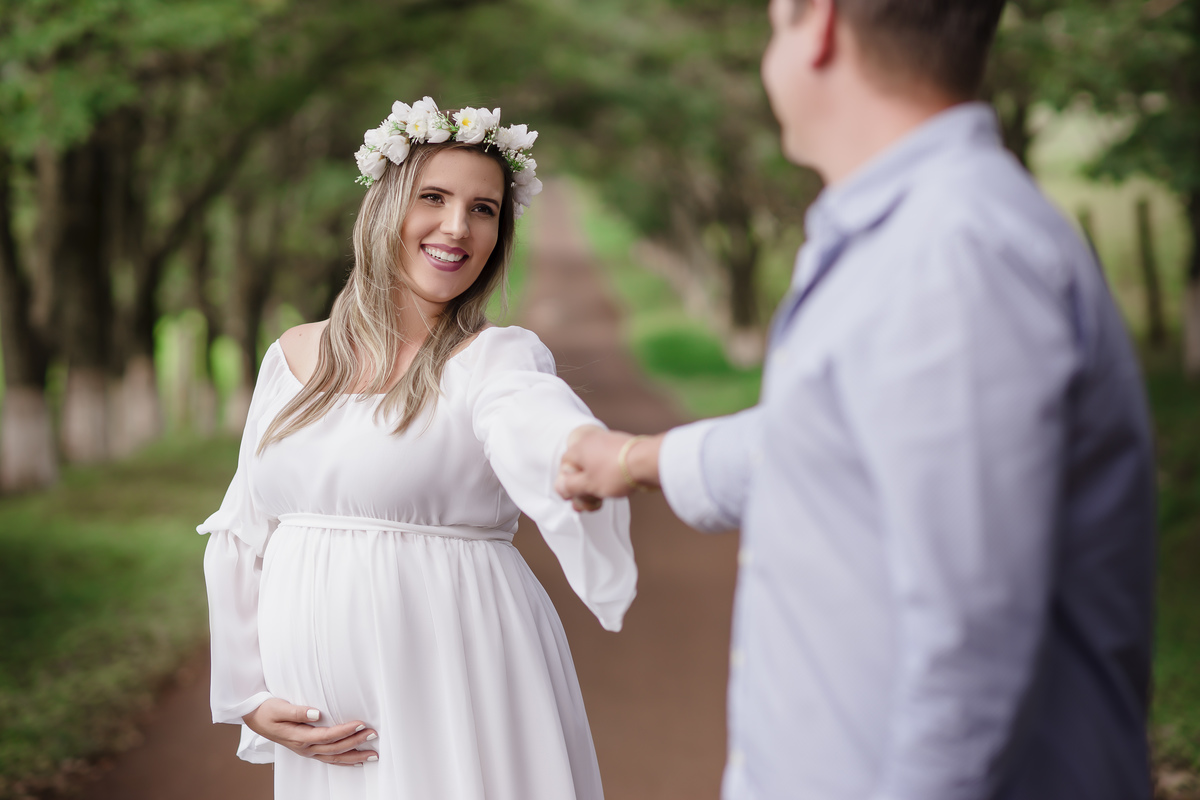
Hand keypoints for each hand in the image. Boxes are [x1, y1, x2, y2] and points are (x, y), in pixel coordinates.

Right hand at [243, 697, 378, 765]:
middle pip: (334, 749)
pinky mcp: (308, 750)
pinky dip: (344, 761)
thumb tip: (316, 713)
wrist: (255, 718)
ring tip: (373, 754)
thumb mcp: (279, 707)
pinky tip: (356, 762)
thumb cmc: (267, 710)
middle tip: (373, 734)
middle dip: (356, 742)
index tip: (360, 723)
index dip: (344, 731)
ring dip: (355, 756)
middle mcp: (305, 747)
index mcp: (298, 737)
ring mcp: (307, 751)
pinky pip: (329, 760)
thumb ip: (297, 711)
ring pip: (334, 758)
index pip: (327, 736)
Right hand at [556, 426, 662, 511]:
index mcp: (580, 447)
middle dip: (583, 490)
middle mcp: (592, 442)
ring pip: (596, 469)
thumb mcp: (587, 485)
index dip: (568, 485)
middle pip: (580, 469)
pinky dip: (609, 479)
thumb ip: (570, 487)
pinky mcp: (622, 451)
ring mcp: (609, 445)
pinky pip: (609, 466)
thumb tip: (560, 486)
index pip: (565, 466)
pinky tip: (615, 490)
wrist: (648, 462)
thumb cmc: (615, 473)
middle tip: (590, 504)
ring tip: (602, 500)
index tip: (574, 498)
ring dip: (596, 487)